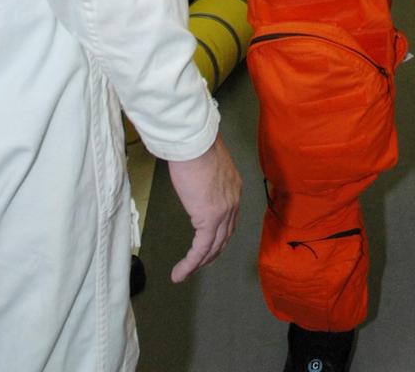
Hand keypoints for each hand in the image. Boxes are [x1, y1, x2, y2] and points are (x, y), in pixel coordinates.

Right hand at [167, 133, 241, 282]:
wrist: (196, 143)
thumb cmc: (196, 147)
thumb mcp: (207, 163)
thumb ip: (207, 176)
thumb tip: (195, 178)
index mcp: (234, 187)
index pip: (230, 218)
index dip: (220, 234)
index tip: (210, 242)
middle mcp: (233, 201)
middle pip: (225, 235)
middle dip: (213, 252)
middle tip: (201, 263)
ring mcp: (223, 212)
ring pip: (213, 246)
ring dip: (199, 262)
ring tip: (185, 272)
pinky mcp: (208, 219)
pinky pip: (200, 248)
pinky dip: (191, 263)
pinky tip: (180, 273)